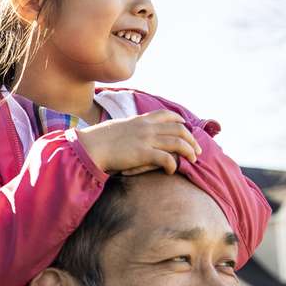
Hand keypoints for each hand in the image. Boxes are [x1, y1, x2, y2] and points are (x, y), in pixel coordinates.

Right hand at [76, 110, 201, 175]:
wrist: (89, 146)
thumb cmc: (97, 139)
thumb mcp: (116, 127)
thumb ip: (128, 128)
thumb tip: (131, 133)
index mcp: (140, 120)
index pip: (166, 115)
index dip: (180, 121)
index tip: (185, 128)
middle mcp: (146, 127)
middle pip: (179, 129)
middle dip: (191, 139)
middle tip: (196, 150)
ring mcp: (146, 140)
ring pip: (178, 142)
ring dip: (189, 151)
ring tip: (192, 160)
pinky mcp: (143, 154)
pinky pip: (167, 158)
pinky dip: (173, 165)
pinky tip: (171, 170)